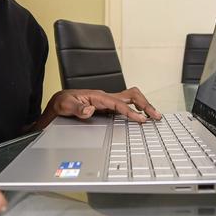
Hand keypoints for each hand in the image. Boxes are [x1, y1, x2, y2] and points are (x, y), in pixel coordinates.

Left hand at [38, 87, 160, 128]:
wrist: (58, 103)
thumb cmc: (62, 103)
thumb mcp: (66, 106)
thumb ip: (77, 109)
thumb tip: (89, 111)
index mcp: (98, 96)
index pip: (119, 104)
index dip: (131, 111)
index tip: (142, 119)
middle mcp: (105, 97)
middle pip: (131, 96)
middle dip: (145, 104)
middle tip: (156, 115)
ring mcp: (107, 101)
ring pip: (131, 99)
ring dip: (144, 105)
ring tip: (155, 115)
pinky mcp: (107, 106)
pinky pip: (126, 105)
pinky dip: (137, 109)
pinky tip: (142, 116)